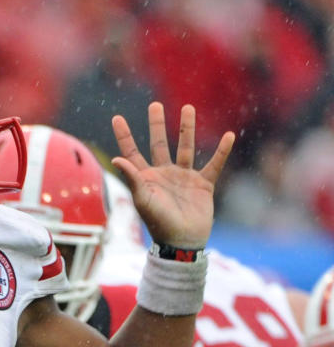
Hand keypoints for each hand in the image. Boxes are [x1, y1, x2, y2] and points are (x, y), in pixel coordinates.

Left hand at [111, 102, 234, 248]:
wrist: (182, 242)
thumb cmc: (158, 223)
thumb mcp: (143, 199)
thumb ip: (132, 178)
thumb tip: (116, 158)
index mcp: (145, 178)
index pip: (132, 152)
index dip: (124, 136)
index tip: (116, 117)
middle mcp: (163, 174)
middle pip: (159, 144)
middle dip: (156, 125)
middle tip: (154, 105)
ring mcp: (184, 178)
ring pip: (186, 147)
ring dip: (187, 129)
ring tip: (188, 107)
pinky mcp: (203, 184)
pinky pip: (214, 164)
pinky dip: (222, 151)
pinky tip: (229, 136)